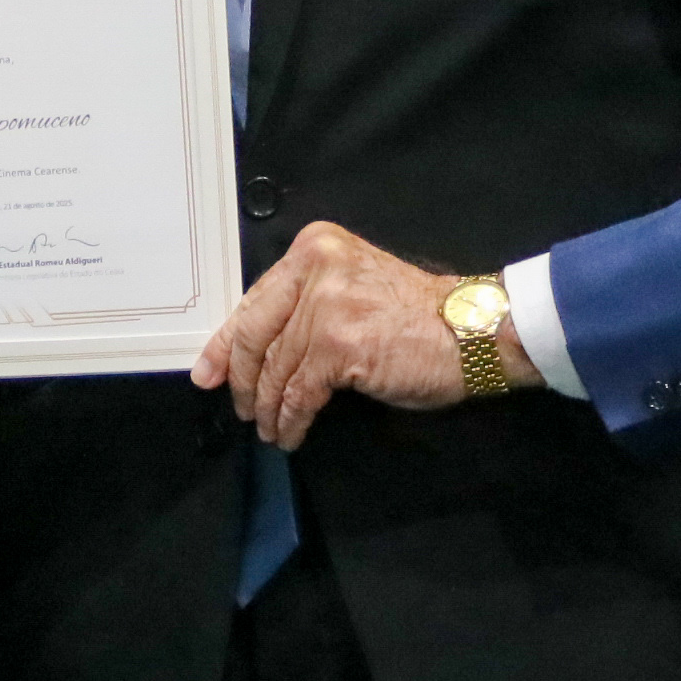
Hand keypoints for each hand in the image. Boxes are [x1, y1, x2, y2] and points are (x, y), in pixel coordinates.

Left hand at [191, 223, 503, 449]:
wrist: (472, 331)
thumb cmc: (417, 316)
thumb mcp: (351, 288)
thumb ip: (305, 304)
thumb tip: (254, 349)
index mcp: (314, 248)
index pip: (255, 300)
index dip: (225, 343)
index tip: (208, 371)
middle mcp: (314, 268)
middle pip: (256, 335)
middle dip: (242, 380)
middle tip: (240, 408)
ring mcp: (324, 306)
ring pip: (276, 369)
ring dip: (269, 408)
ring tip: (269, 428)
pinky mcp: (337, 346)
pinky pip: (299, 394)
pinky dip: (291, 419)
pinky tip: (291, 432)